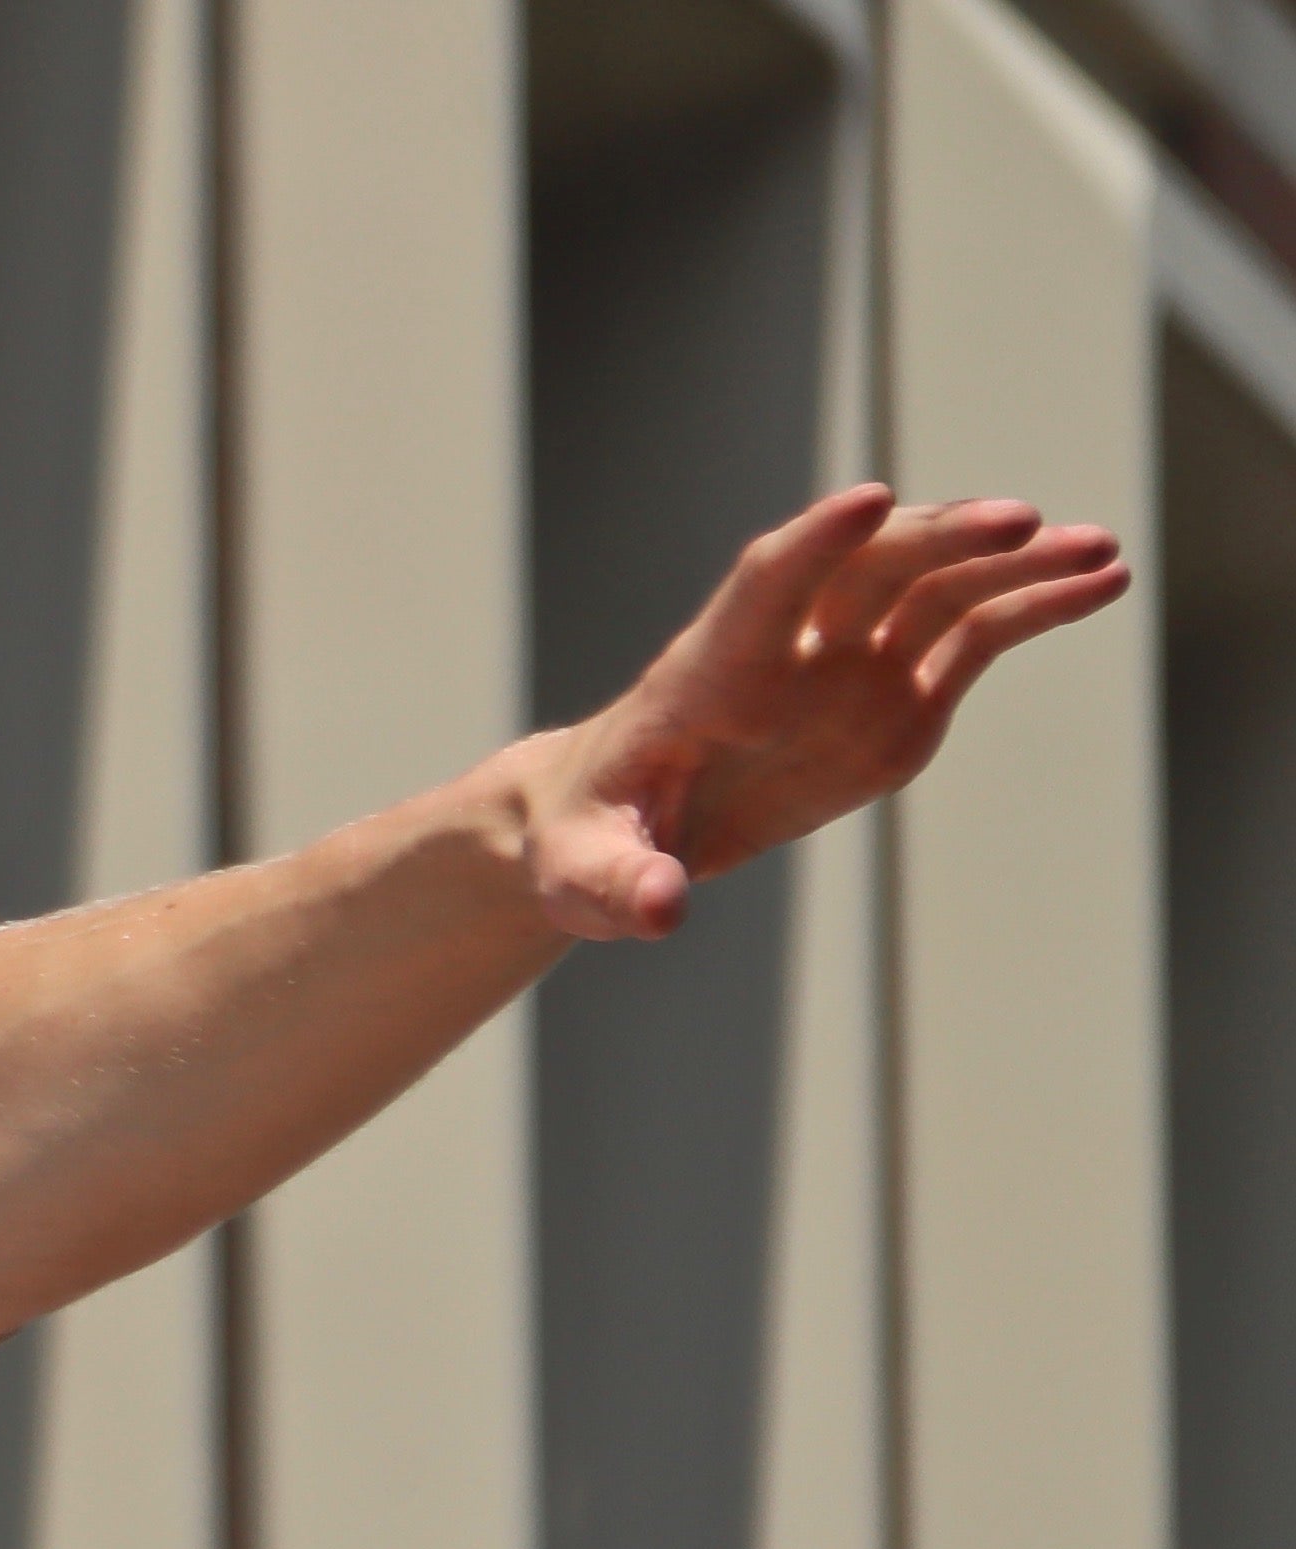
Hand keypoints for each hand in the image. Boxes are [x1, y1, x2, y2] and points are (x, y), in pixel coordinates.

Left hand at [524, 484, 1127, 940]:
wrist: (613, 824)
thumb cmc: (584, 840)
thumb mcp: (585, 874)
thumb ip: (622, 886)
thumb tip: (661, 909)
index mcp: (704, 677)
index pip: (759, 590)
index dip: (810, 545)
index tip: (867, 500)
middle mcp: (784, 652)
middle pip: (867, 570)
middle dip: (938, 541)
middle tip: (1020, 522)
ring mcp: (845, 667)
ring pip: (934, 588)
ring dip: (1013, 564)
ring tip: (1100, 552)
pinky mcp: (890, 695)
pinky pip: (969, 635)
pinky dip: (1031, 607)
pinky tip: (1102, 581)